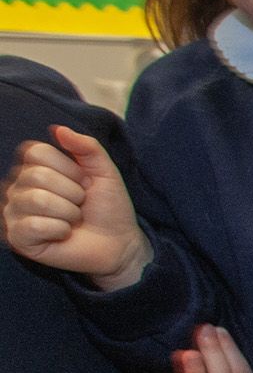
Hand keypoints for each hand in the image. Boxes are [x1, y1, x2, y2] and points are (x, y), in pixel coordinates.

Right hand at [6, 128, 148, 287]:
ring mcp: (14, 212)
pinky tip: (63, 234)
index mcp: (33, 168)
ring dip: (68, 212)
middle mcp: (17, 187)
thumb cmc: (107, 207)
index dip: (69, 169)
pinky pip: (33, 225)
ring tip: (73, 219)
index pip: (36, 152)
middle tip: (80, 205)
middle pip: (37, 176)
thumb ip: (86, 146)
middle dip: (72, 193)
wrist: (119, 243)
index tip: (84, 183)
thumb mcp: (105, 171)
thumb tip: (58, 129)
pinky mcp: (18, 238)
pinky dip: (59, 230)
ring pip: (37, 200)